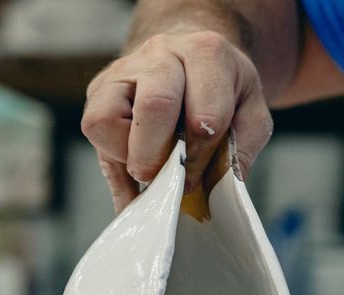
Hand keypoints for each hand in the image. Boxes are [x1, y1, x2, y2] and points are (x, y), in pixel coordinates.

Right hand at [82, 30, 273, 212]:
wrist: (189, 57)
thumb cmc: (220, 90)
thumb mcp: (249, 114)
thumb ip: (240, 150)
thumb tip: (212, 192)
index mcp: (206, 54)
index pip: (204, 115)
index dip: (199, 158)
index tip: (194, 180)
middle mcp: (161, 54)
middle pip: (154, 106)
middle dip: (160, 158)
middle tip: (168, 182)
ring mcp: (123, 70)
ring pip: (106, 118)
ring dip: (128, 155)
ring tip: (149, 167)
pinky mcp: (99, 89)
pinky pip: (94, 129)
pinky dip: (113, 159)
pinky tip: (132, 171)